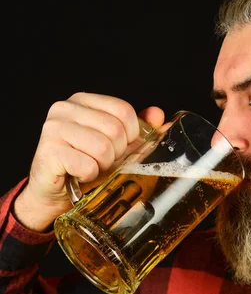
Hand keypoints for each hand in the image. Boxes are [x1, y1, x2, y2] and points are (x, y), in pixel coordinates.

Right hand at [14, 92, 167, 230]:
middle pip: (115, 129)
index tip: (119, 148)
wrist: (55, 193)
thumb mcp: (117, 146)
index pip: (124, 110)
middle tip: (102, 162)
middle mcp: (65, 108)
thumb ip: (138, 130)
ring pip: (103, 148)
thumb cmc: (85, 165)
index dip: (130, 135)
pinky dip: (89, 176)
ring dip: (103, 166)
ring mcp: (54, 128)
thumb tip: (159, 115)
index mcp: (83, 101)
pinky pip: (88, 165)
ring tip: (90, 168)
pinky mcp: (49, 152)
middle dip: (116, 154)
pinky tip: (79, 175)